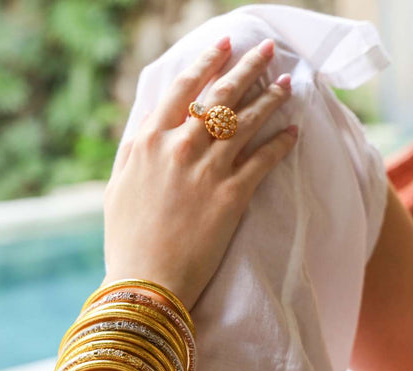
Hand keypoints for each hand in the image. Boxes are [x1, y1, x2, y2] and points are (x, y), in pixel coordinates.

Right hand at [102, 36, 296, 309]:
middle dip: (246, 66)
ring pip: (245, 122)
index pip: (181, 90)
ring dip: (269, 98)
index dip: (204, 63)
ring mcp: (207, 171)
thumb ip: (134, 152)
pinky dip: (281, 144)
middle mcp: (178, 148)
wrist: (146, 282)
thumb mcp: (118, 187)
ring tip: (287, 83)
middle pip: (219, 97)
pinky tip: (294, 132)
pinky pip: (262, 161)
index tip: (222, 46)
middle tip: (266, 48)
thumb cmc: (127, 239)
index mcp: (148, 143)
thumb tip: (149, 125)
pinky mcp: (232, 197)